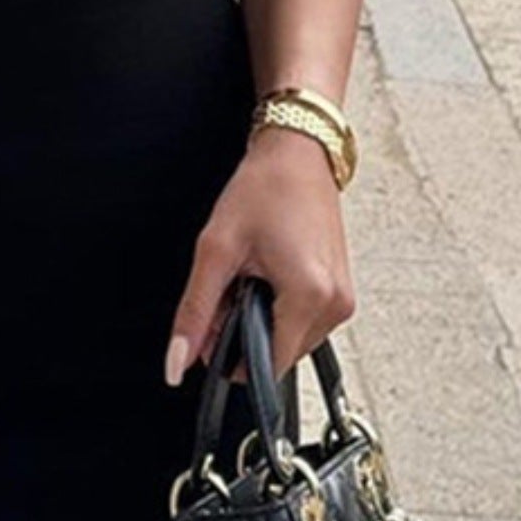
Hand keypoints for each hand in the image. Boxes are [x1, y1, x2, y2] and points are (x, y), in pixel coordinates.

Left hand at [163, 126, 354, 386]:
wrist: (297, 155)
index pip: (269, 366)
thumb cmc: (263, 190)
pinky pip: (304, 322)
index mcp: (310, 296)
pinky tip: (271, 273)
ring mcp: (343, 300)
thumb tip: (178, 361)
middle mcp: (336, 305)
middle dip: (247, 330)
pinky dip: (281, 308)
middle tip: (235, 282)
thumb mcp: (215, 250)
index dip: (232, 354)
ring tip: (255, 272)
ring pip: (290, 340)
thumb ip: (195, 312)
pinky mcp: (342, 293)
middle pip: (279, 353)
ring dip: (265, 319)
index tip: (218, 319)